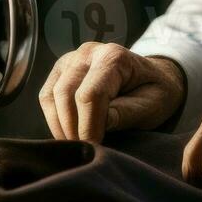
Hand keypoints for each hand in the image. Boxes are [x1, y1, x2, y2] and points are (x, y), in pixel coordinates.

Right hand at [39, 44, 186, 142]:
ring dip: (60, 125)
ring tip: (77, 143)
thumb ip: (126, 114)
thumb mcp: (152, 106)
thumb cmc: (155, 93)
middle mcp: (89, 52)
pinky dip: (53, 118)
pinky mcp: (61, 70)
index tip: (96, 146)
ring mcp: (71, 58)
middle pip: (66, 93)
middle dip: (72, 128)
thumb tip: (100, 125)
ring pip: (51, 95)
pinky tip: (69, 132)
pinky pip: (46, 95)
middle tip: (85, 149)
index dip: (89, 126)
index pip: (90, 94)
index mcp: (114, 57)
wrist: (153, 77)